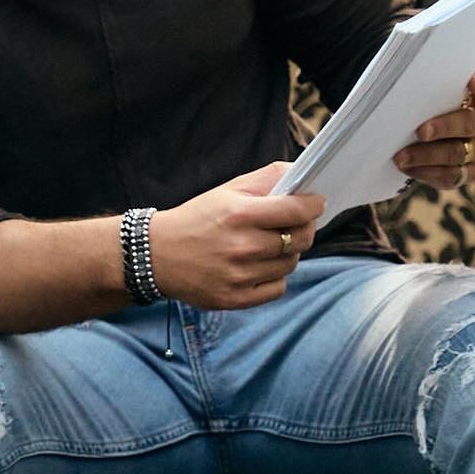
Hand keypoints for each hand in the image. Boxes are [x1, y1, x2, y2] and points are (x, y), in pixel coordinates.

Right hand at [150, 162, 324, 309]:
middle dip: (304, 228)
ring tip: (268, 244)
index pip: (296, 211)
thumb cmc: (198, 218)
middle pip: (300, 239)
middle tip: (295, 224)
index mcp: (239, 215)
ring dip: (287, 253)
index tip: (316, 202)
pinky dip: (275, 276)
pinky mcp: (236, 299)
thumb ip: (266, 179)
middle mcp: (241, 247)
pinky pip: (278, 287)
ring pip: (291, 264)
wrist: (157, 256)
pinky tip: (259, 266)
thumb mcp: (228, 191)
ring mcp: (239, 276)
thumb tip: (302, 175)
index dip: (313, 205)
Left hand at [393, 68, 474, 188]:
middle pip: (470, 124)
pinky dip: (428, 173)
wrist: (450, 140)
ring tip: (402, 157)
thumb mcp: (438, 100)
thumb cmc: (438, 113)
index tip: (472, 83)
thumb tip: (402, 100)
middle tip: (420, 132)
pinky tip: (411, 169)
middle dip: (443, 128)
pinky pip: (452, 176)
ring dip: (427, 156)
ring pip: (458, 154)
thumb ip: (430, 96)